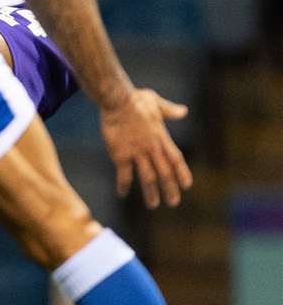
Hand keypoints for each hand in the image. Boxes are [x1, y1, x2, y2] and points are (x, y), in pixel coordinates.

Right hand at [99, 88, 191, 207]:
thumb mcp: (156, 102)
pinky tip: (122, 194)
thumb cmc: (135, 99)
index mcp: (162, 137)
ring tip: (153, 205)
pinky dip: (123, 185)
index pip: (176, 159)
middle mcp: (152, 147)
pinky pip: (124, 174)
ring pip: (148, 177)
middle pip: (165, 173)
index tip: (187, 186)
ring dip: (151, 192)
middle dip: (170, 189)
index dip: (182, 173)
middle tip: (173, 202)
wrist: (117, 100)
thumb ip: (169, 110)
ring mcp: (137, 152)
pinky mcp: (121, 154)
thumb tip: (183, 111)